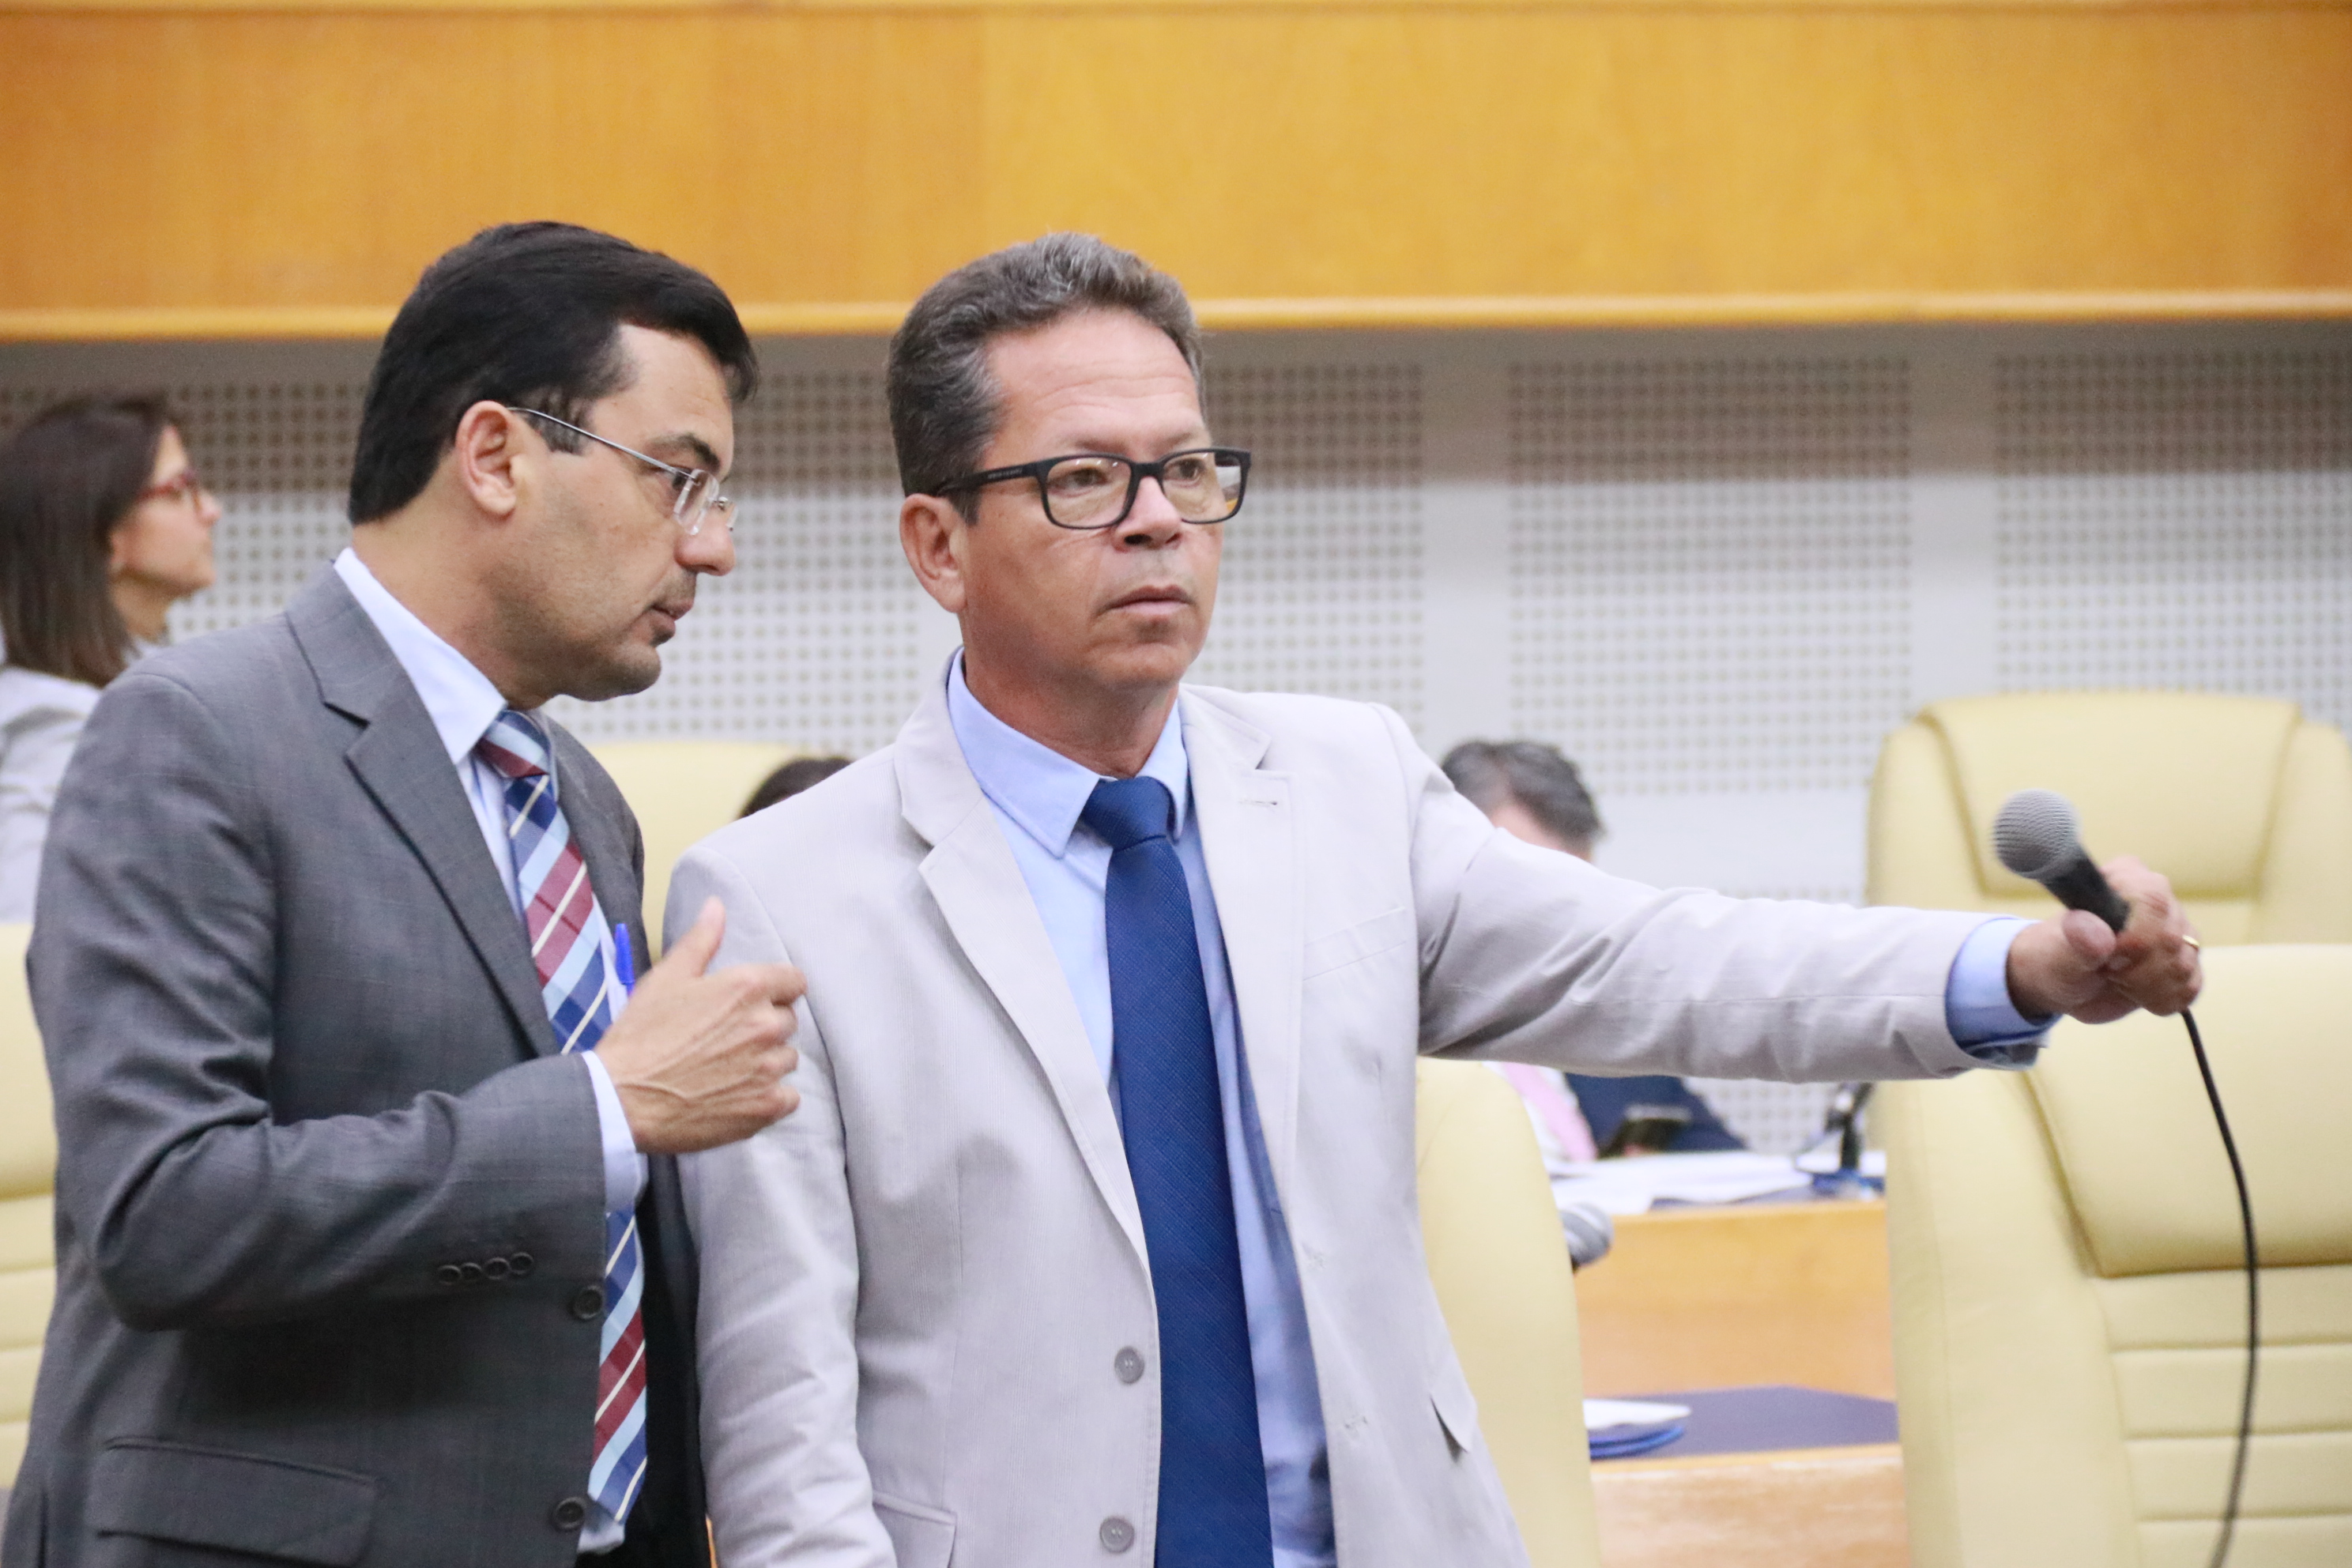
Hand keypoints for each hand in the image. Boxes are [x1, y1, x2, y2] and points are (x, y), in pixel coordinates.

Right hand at [593, 898, 804, 1153]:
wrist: (622, 1098)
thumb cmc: (641, 1035)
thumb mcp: (667, 978)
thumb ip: (701, 940)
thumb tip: (717, 906)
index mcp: (747, 988)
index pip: (795, 981)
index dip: (776, 990)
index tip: (753, 1002)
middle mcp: (766, 1026)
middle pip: (788, 1021)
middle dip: (765, 1025)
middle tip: (728, 1038)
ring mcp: (768, 1069)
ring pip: (787, 1059)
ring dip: (767, 1062)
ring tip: (727, 1069)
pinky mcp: (765, 1106)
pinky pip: (787, 1097)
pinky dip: (769, 1097)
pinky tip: (738, 1095)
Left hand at [2004, 856, 2202, 1024]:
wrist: (2065, 985)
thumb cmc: (2055, 960)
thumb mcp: (2056, 956)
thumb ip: (2076, 942)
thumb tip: (2095, 930)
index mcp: (2123, 879)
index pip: (2153, 900)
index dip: (2135, 939)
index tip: (2107, 958)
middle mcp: (2158, 898)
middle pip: (2171, 940)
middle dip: (2136, 971)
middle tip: (2105, 970)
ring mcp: (2177, 929)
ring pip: (2184, 966)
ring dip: (2146, 987)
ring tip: (2116, 980)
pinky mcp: (2186, 958)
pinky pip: (2191, 986)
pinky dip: (2160, 999)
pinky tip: (2135, 991)